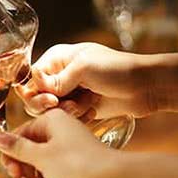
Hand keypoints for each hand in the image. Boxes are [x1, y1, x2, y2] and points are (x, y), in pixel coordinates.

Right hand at [0, 109, 115, 177]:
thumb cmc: (78, 163)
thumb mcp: (40, 156)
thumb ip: (16, 148)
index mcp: (49, 121)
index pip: (18, 137)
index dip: (11, 157)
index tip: (12, 173)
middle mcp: (58, 131)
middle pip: (28, 153)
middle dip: (25, 174)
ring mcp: (68, 147)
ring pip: (41, 166)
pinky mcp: (77, 163)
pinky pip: (56, 173)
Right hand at [15, 43, 153, 119]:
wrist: (147, 87)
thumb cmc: (117, 69)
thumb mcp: (84, 68)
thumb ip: (57, 79)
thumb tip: (33, 84)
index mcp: (56, 59)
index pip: (30, 78)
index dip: (34, 91)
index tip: (51, 98)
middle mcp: (58, 75)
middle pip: (34, 96)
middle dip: (48, 104)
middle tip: (66, 105)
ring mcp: (68, 92)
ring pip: (47, 111)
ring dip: (64, 112)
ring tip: (82, 107)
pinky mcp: (78, 108)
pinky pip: (64, 119)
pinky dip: (75, 118)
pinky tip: (91, 112)